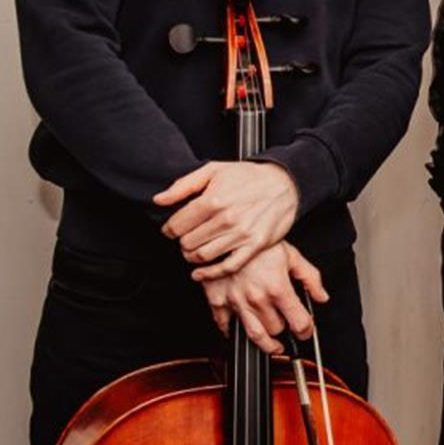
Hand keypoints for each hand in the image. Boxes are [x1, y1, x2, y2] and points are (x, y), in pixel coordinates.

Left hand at [155, 159, 298, 276]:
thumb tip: (159, 200)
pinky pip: (227, 267)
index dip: (170, 228)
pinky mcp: (254, 246)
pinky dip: (209, 274)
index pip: (177, 225)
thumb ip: (184, 185)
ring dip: (192, 256)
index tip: (173, 229)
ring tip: (193, 249)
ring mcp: (241, 234)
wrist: (285, 183)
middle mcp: (226, 219)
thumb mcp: (214, 170)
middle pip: (187, 242)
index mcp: (213, 200)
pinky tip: (200, 273)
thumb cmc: (249, 176)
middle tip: (187, 236)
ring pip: (202, 256)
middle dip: (182, 240)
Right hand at [200, 242, 329, 355]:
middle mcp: (257, 299)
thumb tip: (321, 296)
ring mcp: (236, 302)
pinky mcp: (218, 302)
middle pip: (277, 329)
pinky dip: (232, 331)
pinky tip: (240, 330)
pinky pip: (225, 326)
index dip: (307, 330)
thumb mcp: (291, 254)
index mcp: (278, 288)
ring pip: (254, 336)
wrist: (224, 233)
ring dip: (266, 344)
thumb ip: (310, 277)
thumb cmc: (257, 242)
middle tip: (288, 325)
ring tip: (273, 345)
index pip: (299, 322)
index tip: (306, 330)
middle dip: (285, 328)